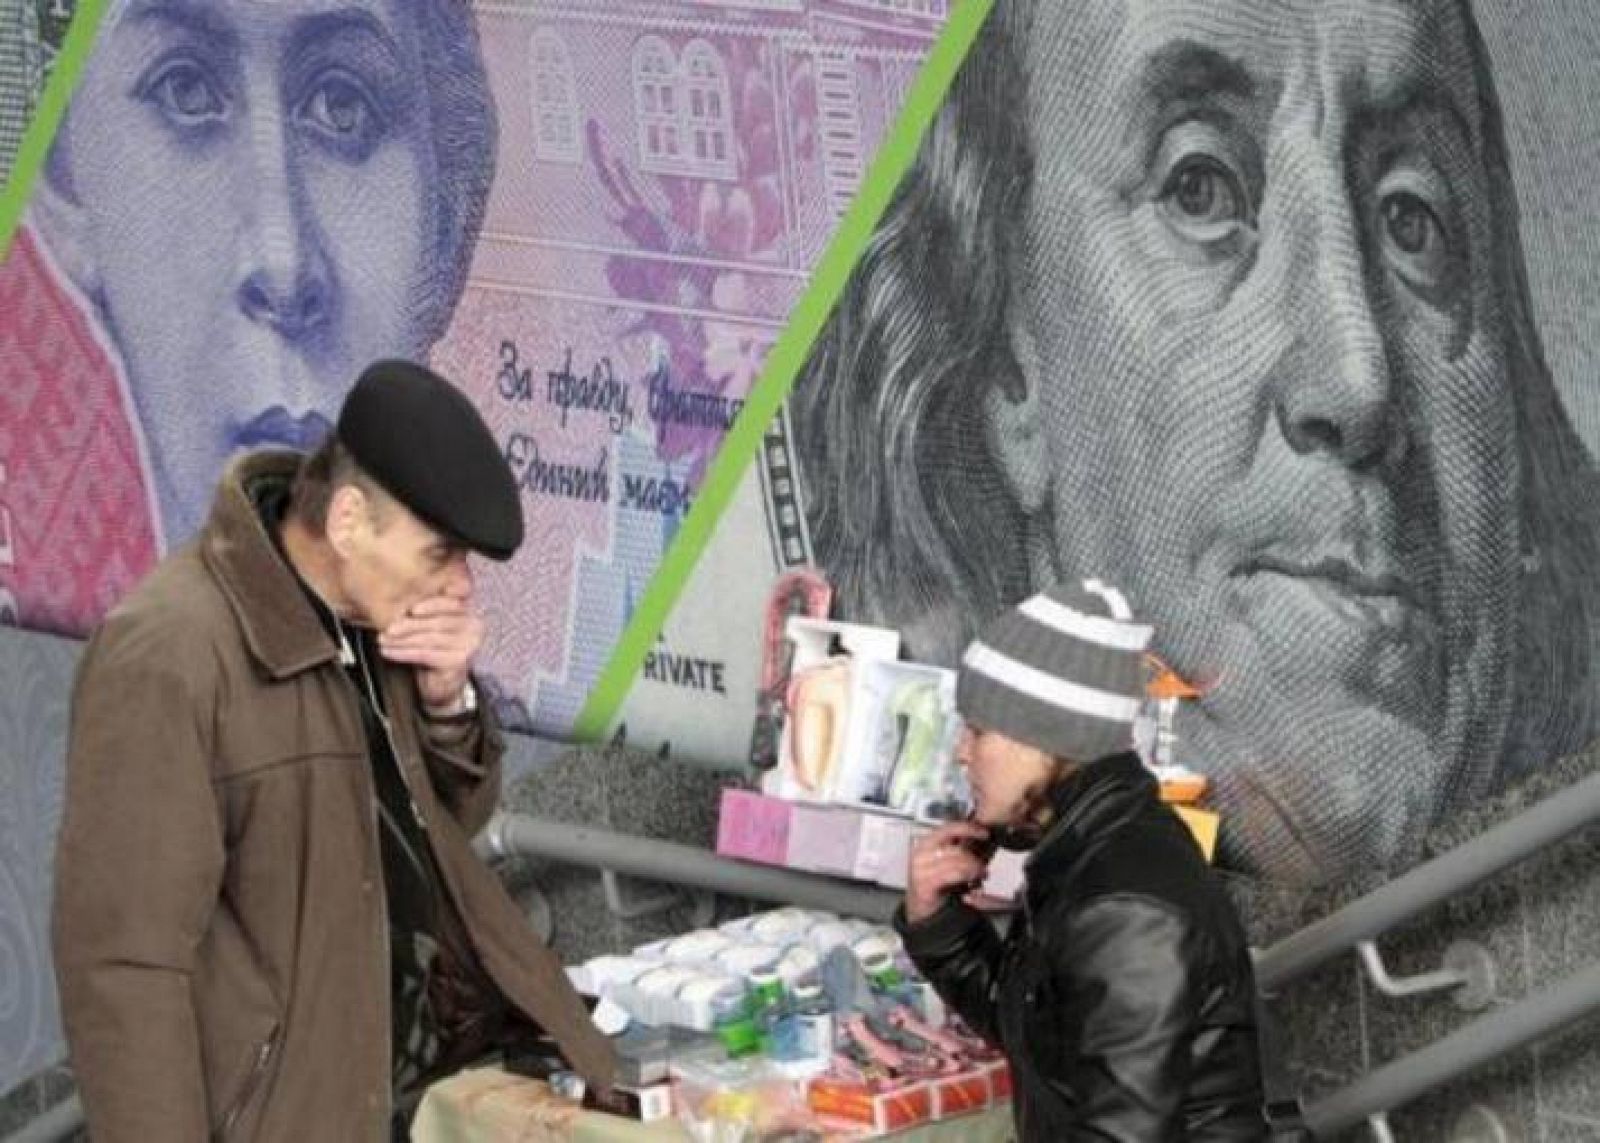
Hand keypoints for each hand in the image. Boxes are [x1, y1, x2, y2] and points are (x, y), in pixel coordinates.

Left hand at [379, 587, 484, 713]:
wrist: (444, 683)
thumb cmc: (435, 650)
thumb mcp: (432, 626)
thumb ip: (427, 610)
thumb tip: (403, 598)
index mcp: (469, 612)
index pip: (452, 604)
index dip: (432, 605)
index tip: (412, 610)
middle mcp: (474, 628)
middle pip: (439, 623)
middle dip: (409, 625)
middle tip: (388, 628)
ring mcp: (468, 646)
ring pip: (430, 639)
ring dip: (402, 640)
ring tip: (383, 640)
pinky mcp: (458, 662)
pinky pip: (426, 654)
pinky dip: (404, 653)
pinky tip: (389, 652)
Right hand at [905, 820, 992, 924]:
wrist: (920, 906)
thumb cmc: (935, 882)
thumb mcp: (944, 860)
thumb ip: (956, 848)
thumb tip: (978, 836)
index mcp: (925, 843)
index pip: (949, 828)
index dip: (969, 828)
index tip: (985, 833)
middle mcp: (921, 854)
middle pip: (958, 849)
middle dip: (975, 859)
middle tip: (983, 868)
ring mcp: (921, 869)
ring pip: (959, 863)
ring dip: (974, 870)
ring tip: (980, 876)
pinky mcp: (925, 885)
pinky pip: (954, 875)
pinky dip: (967, 877)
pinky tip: (972, 884)